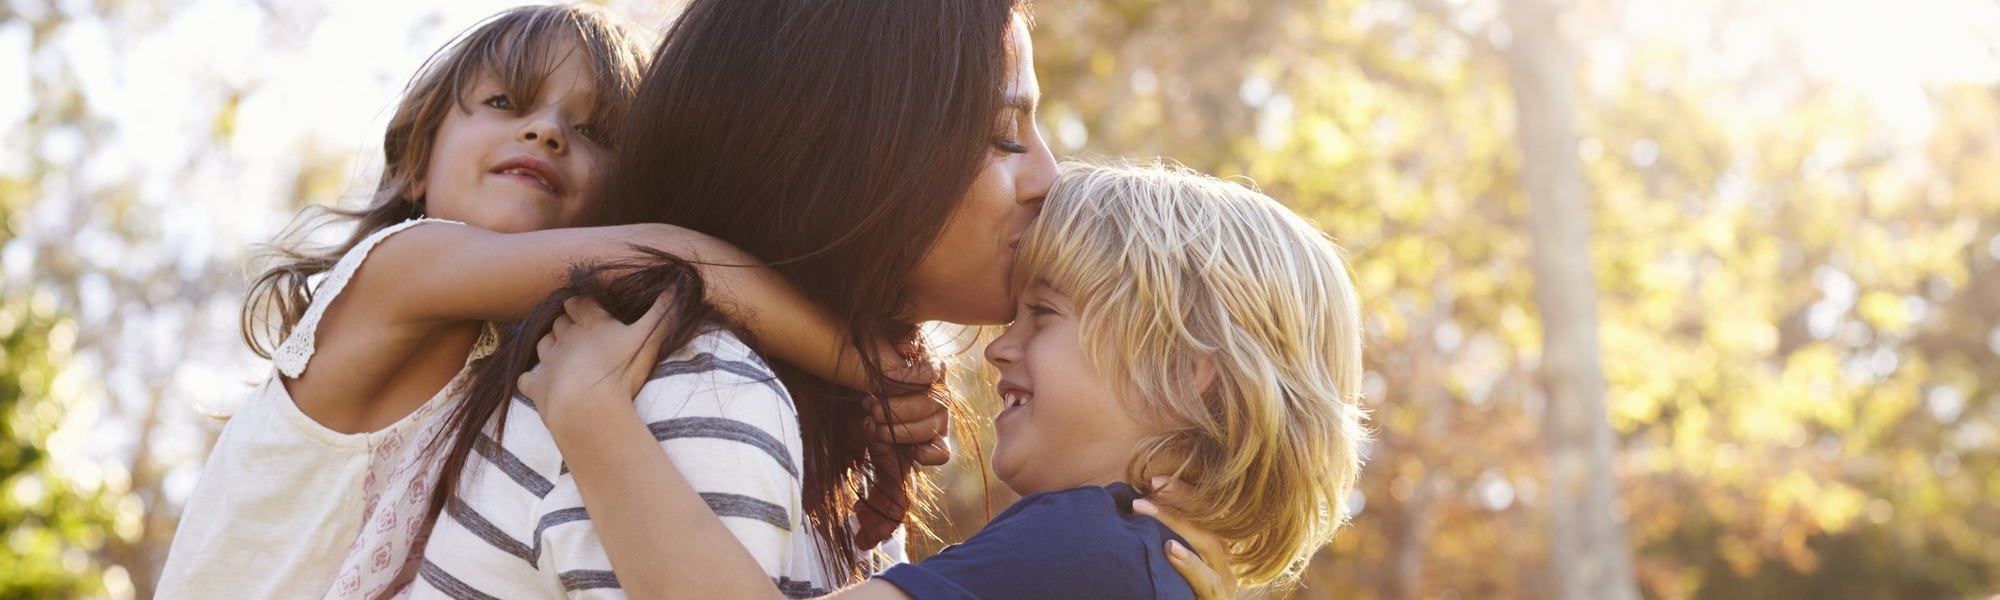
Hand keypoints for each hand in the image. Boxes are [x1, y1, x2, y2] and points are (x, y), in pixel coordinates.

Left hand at [518, 294, 677, 434]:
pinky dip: (532, 377)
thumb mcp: (649, 337)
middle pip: (559, 323)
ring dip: (549, 345)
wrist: (587, 407)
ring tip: (562, 354)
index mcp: (590, 323)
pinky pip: (527, 377)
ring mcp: (548, 362)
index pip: (579, 303)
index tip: (585, 306)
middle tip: (578, 332)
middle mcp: (565, 337)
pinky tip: (539, 382)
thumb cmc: (620, 370)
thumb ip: (663, 312)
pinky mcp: (536, 386)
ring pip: (543, 344)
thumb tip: (678, 284)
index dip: (581, 304)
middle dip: (565, 324)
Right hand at [852, 356, 949, 549]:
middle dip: (899, 429)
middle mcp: (936, 416)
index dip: (918, 452)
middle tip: (871, 424)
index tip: (894, 448)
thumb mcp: (874, 454)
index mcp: (926, 440)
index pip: (937, 454)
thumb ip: (881, 491)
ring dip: (897, 407)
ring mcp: (936, 388)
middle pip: (934, 429)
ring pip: (934, 405)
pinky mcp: (933, 363)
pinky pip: (929, 374)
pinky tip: (885, 382)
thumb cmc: (865, 414)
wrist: (861, 370)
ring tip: (872, 403)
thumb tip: (867, 545)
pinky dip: (904, 381)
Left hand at [1133, 477, 1238, 599]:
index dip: (1182, 493)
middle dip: (1179, 500)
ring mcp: (1225, 583)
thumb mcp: (1170, 571)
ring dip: (1175, 522)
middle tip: (1148, 485)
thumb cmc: (1177, 595)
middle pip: (1207, 521)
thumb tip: (1132, 514)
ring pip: (1207, 545)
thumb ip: (1163, 545)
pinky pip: (1207, 581)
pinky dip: (1189, 564)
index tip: (1153, 479)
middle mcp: (1224, 564)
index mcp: (1213, 552)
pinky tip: (1170, 549)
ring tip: (1144, 507)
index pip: (1203, 513)